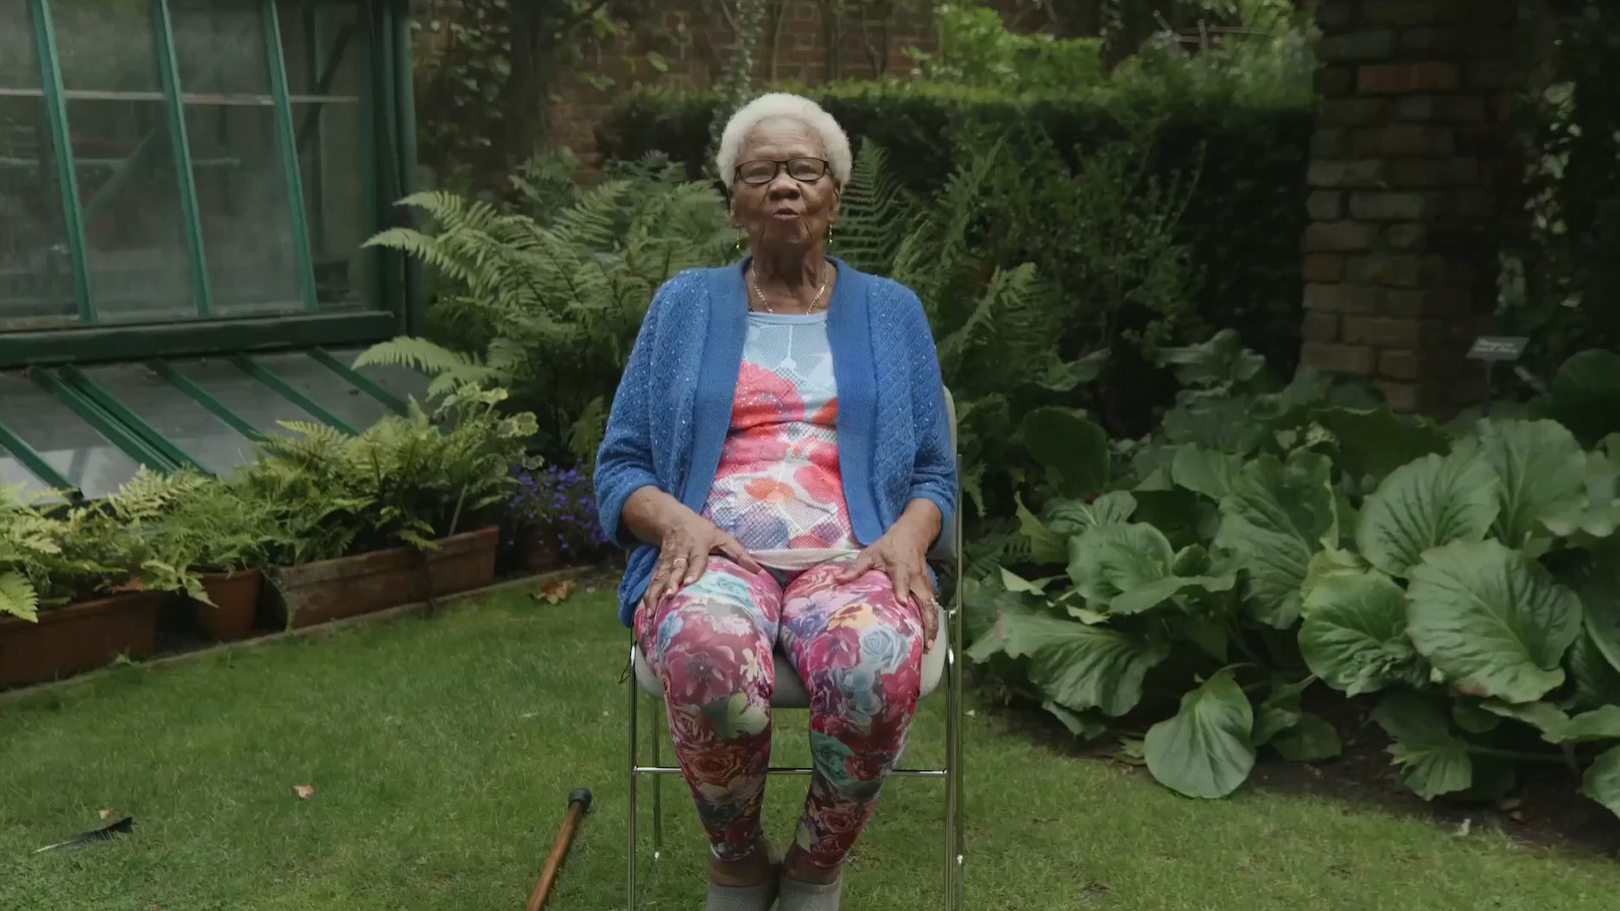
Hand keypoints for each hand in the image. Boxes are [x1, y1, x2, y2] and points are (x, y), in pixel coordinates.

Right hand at [640, 508, 760, 621]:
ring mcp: (668, 562)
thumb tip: (758, 571)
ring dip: (656, 594)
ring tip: (652, 611)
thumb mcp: (722, 537)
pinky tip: (646, 612)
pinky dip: (648, 597)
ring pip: (660, 578)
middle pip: (675, 569)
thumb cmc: (702, 531)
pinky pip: (652, 583)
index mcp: (697, 546)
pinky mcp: (659, 568)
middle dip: (671, 583)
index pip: (696, 559)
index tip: (689, 582)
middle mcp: (680, 554)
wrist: (673, 519)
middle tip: (669, 595)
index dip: (692, 570)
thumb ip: (739, 554)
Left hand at [836, 525, 938, 650]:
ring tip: (930, 645)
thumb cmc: (888, 547)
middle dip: (927, 619)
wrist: (911, 536)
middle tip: (926, 641)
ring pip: (932, 605)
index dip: (902, 590)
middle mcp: (916, 577)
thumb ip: (856, 568)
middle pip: (925, 599)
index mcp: (900, 568)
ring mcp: (925, 583)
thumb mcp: (870, 553)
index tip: (902, 602)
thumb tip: (838, 580)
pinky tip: (930, 637)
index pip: (902, 579)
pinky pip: (932, 605)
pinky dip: (933, 621)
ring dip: (932, 625)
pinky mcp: (929, 587)